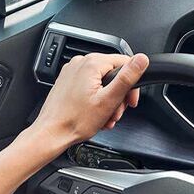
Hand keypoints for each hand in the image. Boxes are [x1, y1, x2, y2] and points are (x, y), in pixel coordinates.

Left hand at [24, 52, 149, 157]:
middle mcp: (80, 63)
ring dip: (108, 100)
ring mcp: (72, 72)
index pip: (125, 63)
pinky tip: (95, 114)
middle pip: (113, 73)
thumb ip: (127, 78)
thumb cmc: (75, 121)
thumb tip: (142, 59)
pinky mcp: (68, 81)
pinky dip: (96, 99)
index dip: (132, 84)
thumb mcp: (108, 100)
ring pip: (102, 81)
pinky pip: (89, 85)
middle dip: (118, 96)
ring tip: (104, 117)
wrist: (52, 133)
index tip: (131, 101)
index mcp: (92, 63)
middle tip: (116, 113)